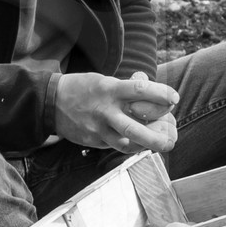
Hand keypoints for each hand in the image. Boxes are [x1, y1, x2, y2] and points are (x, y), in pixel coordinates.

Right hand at [54, 72, 178, 153]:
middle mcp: (105, 110)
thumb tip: (151, 88)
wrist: (51, 102)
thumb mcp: (105, 80)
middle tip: (173, 135)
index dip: (161, 94)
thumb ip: (127, 86)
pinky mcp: (94, 141)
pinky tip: (143, 144)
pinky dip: (133, 146)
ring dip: (148, 145)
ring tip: (163, 144)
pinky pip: (117, 146)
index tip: (174, 98)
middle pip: (136, 127)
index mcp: (110, 89)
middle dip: (158, 134)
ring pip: (127, 143)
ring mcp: (98, 129)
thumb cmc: (84, 88)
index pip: (141, 90)